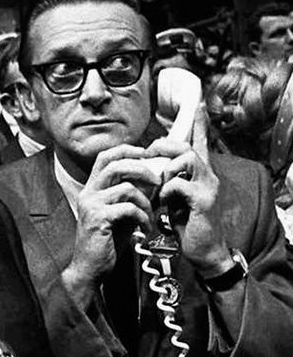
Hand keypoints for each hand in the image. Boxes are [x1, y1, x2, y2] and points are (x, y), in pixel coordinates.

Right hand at [62, 144, 158, 292]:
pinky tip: (145, 229)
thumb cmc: (107, 242)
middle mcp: (89, 192)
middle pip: (114, 164)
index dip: (127, 150)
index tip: (146, 154)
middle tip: (158, 180)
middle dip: (142, 169)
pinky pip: (127, 208)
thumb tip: (154, 181)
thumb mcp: (122, 214)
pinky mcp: (98, 219)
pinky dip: (142, 217)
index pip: (106, 157)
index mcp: (92, 188)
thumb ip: (132, 196)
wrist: (91, 267)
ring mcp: (91, 205)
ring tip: (151, 215)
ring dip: (146, 201)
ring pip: (125, 187)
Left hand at [147, 104, 230, 275]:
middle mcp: (208, 176)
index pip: (200, 143)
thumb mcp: (174, 198)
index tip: (198, 105)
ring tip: (157, 186)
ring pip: (186, 160)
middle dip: (164, 146)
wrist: (203, 251)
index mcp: (200, 174)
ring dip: (164, 170)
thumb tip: (147, 168)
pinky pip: (179, 184)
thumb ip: (166, 181)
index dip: (199, 125)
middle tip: (149, 155)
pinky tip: (163, 204)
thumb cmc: (186, 224)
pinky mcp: (203, 201)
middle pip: (187, 146)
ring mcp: (208, 187)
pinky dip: (166, 191)